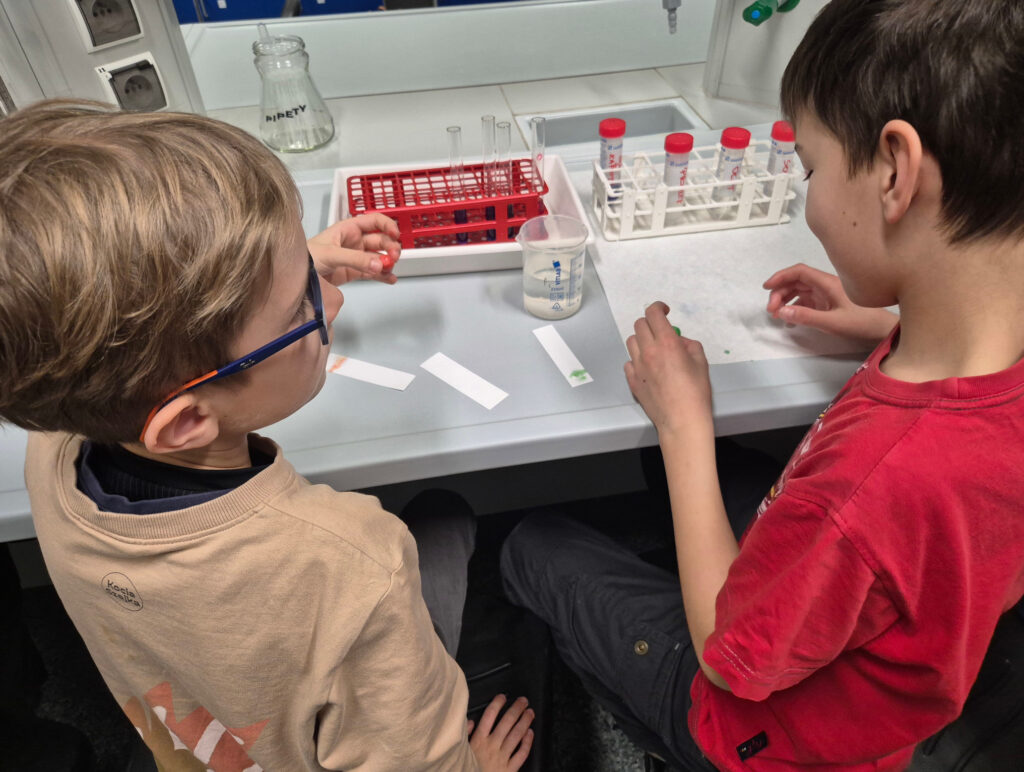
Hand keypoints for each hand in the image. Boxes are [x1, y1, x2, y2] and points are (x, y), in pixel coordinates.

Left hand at [307, 213, 401, 285]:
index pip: (373, 221)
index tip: (396, 235)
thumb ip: (356, 260)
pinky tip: (390, 279)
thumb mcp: (331, 255)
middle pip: (379, 240)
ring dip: (387, 262)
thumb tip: (379, 265)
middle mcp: (353, 241)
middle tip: (394, 257)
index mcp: (347, 228)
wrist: (295, 278)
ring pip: (378, 257)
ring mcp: (354, 257)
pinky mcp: (353, 273)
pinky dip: (383, 276)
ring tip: (391, 270)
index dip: (387, 225)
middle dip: (389, 247)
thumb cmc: (307, 257)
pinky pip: (372, 272)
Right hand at [467, 695, 533, 771]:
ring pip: (516, 735)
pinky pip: (521, 754)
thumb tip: (470, 720)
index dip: (497, 704)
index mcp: (478, 740)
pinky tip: (530, 733)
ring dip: (525, 722)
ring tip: (530, 712)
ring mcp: (502, 758)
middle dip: (516, 709)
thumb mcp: (460, 752)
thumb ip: (465, 735)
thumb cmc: (466, 769)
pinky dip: (527, 742)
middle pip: (506, 722)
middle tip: (524, 700)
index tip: (503, 696)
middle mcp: (492, 746)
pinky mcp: (510, 770)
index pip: (489, 716)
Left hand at [624, 302, 712, 437]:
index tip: (664, 311)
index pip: (653, 314)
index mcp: (667, 343)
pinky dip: (637, 360)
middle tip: (661, 332)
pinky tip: (648, 368)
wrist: (682, 420)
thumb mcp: (701, 362)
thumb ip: (689, 344)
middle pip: (639, 325)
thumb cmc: (696, 392)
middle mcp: (649, 351)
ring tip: (654, 349)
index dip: (658, 307)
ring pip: (631, 341)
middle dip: (650, 323)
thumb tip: (679, 341)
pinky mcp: (632, 380)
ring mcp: (638, 366)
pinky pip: (629, 362)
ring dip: (642, 340)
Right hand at [763, 263, 898, 340]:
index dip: (780, 276)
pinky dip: (794, 307)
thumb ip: (806, 317)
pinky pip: (806, 300)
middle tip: (771, 311)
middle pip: (796, 281)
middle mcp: (825, 284)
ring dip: (785, 299)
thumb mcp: (832, 322)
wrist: (883, 329)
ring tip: (777, 315)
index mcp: (827, 283)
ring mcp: (827, 293)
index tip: (766, 288)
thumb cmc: (861, 323)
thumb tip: (781, 311)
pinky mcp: (828, 302)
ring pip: (799, 290)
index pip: (799, 272)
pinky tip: (790, 319)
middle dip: (780, 292)